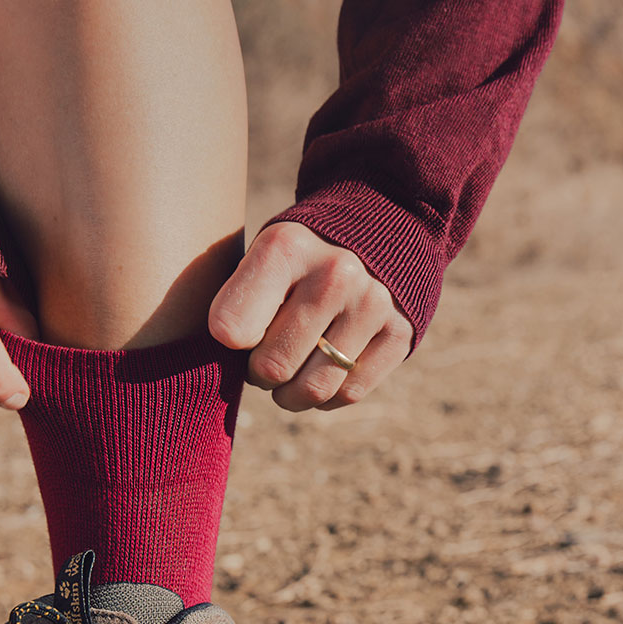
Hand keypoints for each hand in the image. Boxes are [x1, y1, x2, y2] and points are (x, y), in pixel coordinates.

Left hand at [208, 222, 412, 410]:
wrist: (377, 228)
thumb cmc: (296, 258)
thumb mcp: (260, 256)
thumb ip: (236, 304)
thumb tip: (222, 375)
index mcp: (285, 248)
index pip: (231, 330)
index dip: (230, 343)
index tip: (240, 332)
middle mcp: (334, 275)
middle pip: (272, 368)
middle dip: (260, 374)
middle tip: (266, 355)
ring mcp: (373, 304)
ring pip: (312, 390)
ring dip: (290, 395)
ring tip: (290, 370)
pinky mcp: (400, 333)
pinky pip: (347, 393)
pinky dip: (327, 396)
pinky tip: (322, 369)